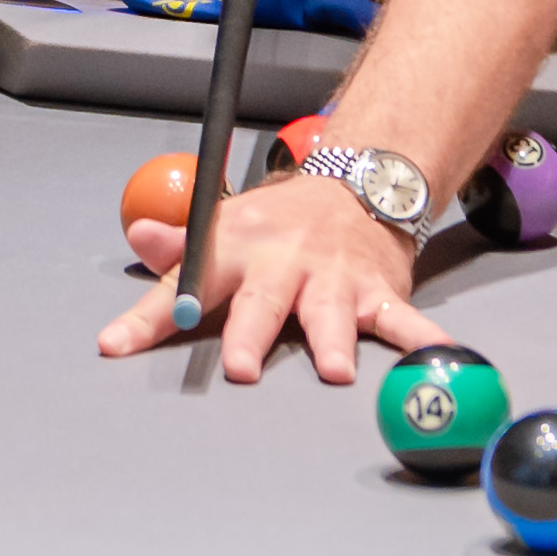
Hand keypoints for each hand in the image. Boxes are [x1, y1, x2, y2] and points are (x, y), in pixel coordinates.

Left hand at [95, 174, 448, 385]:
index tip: (117, 345)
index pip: (184, 280)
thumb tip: (138, 235)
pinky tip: (440, 353)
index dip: (149, 316)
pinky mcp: (377, 291)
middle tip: (240, 367)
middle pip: (262, 301)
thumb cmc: (280, 221)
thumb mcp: (224, 224)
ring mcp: (333, 280)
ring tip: (334, 370)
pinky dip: (423, 338)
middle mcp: (284, 264)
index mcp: (237, 249)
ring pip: (331, 312)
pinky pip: (403, 318)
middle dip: (250, 335)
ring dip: (333, 341)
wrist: (355, 185)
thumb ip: (179, 248)